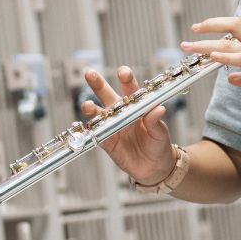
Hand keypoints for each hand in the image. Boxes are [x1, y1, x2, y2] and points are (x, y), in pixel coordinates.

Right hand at [80, 66, 174, 185]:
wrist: (154, 167)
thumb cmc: (159, 144)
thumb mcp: (160, 132)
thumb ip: (155, 121)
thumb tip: (159, 108)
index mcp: (136, 106)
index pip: (130, 89)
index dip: (126, 79)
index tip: (123, 72)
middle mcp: (121, 113)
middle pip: (107, 95)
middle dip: (98, 84)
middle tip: (89, 73)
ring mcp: (112, 126)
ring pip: (98, 114)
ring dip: (91, 108)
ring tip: (87, 106)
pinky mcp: (106, 142)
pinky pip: (95, 135)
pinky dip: (88, 131)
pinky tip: (80, 127)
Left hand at [181, 13, 240, 114]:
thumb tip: (231, 79)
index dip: (227, 22)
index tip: (209, 27)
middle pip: (235, 23)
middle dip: (212, 24)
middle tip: (194, 28)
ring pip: (230, 42)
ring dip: (206, 43)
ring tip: (189, 46)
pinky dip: (224, 56)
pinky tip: (212, 56)